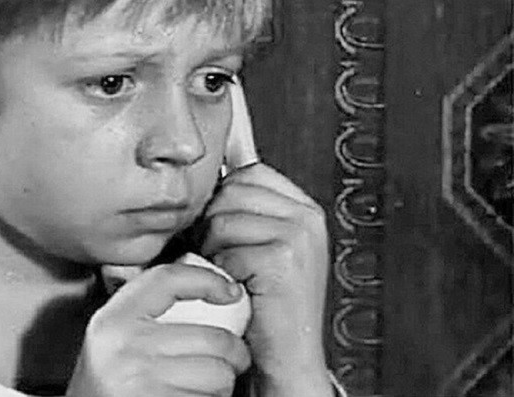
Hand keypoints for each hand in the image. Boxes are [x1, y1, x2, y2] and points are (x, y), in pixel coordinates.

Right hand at [66, 263, 250, 396]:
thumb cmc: (102, 389)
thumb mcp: (111, 342)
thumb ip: (144, 316)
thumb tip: (207, 295)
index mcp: (113, 321)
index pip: (168, 280)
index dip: (207, 280)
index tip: (230, 291)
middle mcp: (126, 348)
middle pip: (213, 339)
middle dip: (233, 356)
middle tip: (228, 363)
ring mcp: (143, 381)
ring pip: (220, 376)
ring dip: (221, 387)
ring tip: (198, 388)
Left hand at [201, 163, 331, 396]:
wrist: (287, 356)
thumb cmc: (267, 304)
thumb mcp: (262, 243)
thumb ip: (245, 206)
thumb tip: (217, 164)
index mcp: (304, 208)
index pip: (249, 173)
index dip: (224, 200)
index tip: (226, 229)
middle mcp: (307, 218)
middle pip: (230, 191)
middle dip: (213, 224)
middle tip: (225, 256)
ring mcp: (299, 237)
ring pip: (222, 221)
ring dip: (214, 251)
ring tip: (233, 273)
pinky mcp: (282, 260)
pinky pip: (225, 251)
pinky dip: (221, 273)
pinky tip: (238, 288)